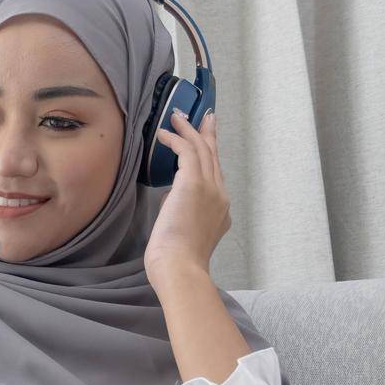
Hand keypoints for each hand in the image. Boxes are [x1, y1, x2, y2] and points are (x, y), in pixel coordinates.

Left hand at [143, 109, 228, 284]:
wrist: (181, 268)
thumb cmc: (177, 260)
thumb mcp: (186, 232)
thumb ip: (184, 213)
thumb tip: (172, 200)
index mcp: (220, 209)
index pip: (216, 174)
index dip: (210, 155)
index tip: (206, 140)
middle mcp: (220, 195)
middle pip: (214, 156)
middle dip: (207, 134)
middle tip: (204, 117)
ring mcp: (210, 188)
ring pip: (202, 149)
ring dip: (189, 130)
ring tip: (176, 117)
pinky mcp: (193, 184)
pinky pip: (186, 151)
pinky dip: (176, 139)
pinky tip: (164, 134)